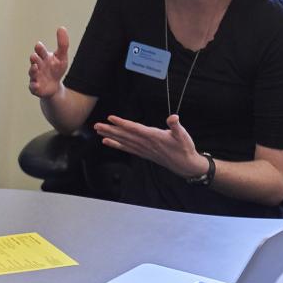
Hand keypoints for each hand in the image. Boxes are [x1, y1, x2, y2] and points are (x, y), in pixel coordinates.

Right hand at [28, 27, 69, 98]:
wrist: (54, 87)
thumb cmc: (56, 70)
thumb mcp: (62, 57)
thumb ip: (63, 44)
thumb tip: (62, 27)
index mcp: (43, 57)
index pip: (40, 51)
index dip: (39, 48)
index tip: (39, 45)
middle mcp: (37, 66)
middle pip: (34, 60)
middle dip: (34, 58)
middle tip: (35, 57)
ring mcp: (35, 76)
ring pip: (32, 73)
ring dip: (32, 70)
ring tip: (35, 67)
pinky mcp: (35, 87)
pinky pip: (33, 87)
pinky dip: (33, 85)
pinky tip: (36, 84)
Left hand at [94, 114, 209, 178]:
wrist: (186, 165)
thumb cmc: (184, 148)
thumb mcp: (183, 135)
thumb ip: (176, 126)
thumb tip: (174, 118)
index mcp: (154, 137)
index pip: (135, 128)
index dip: (122, 123)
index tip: (111, 118)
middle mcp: (146, 144)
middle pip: (125, 135)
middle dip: (110, 130)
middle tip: (97, 125)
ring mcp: (144, 150)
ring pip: (124, 142)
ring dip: (110, 136)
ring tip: (98, 131)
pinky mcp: (144, 153)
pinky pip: (127, 149)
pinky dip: (117, 145)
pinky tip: (107, 142)